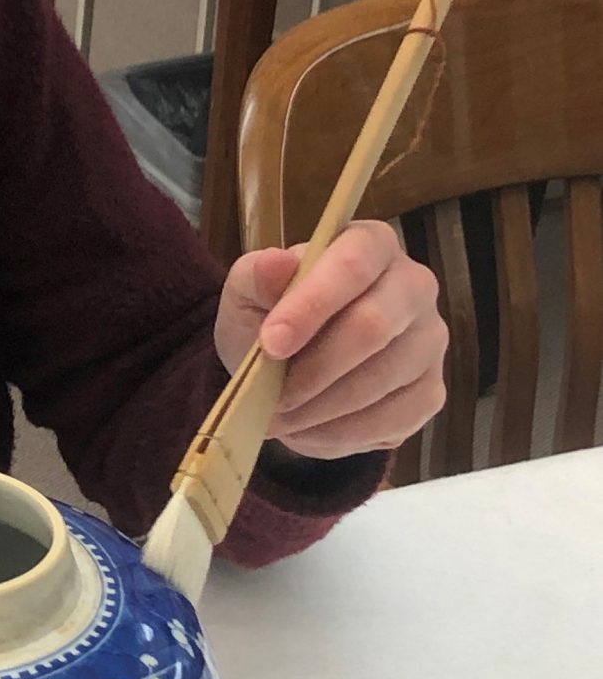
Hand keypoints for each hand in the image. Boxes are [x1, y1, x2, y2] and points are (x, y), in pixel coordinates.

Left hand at [216, 218, 447, 456]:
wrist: (291, 363)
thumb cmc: (272, 315)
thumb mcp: (247, 293)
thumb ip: (255, 277)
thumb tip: (275, 263)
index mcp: (371, 245)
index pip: (353, 266)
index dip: (311, 306)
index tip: (271, 344)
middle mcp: (414, 286)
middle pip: (374, 327)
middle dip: (314, 369)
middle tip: (271, 397)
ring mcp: (429, 340)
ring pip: (381, 380)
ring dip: (321, 408)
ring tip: (280, 417)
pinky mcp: (430, 391)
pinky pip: (392, 420)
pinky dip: (340, 433)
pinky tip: (308, 429)